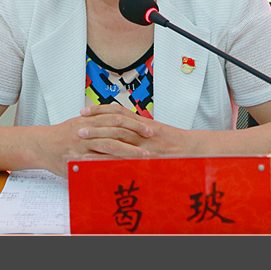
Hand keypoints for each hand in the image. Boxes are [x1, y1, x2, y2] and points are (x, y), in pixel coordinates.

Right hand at [36, 105, 153, 176]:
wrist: (41, 145)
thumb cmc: (63, 135)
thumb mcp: (80, 123)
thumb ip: (98, 123)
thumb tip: (120, 124)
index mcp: (89, 120)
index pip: (115, 117)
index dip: (133, 122)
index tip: (148, 128)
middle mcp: (86, 130)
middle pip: (115, 130)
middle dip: (135, 135)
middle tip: (150, 140)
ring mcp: (81, 145)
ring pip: (108, 146)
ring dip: (128, 151)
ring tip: (142, 156)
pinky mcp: (76, 159)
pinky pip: (96, 162)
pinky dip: (110, 165)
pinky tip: (122, 168)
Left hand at [77, 104, 194, 156]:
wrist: (193, 150)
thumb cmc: (176, 143)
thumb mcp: (157, 131)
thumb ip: (139, 130)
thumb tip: (121, 133)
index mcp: (142, 123)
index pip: (117, 112)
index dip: (99, 111)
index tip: (84, 112)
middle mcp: (141, 131)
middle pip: (113, 123)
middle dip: (94, 124)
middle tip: (77, 127)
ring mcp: (144, 143)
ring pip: (118, 136)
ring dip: (98, 137)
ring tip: (82, 139)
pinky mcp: (147, 155)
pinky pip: (126, 155)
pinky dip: (111, 156)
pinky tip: (98, 158)